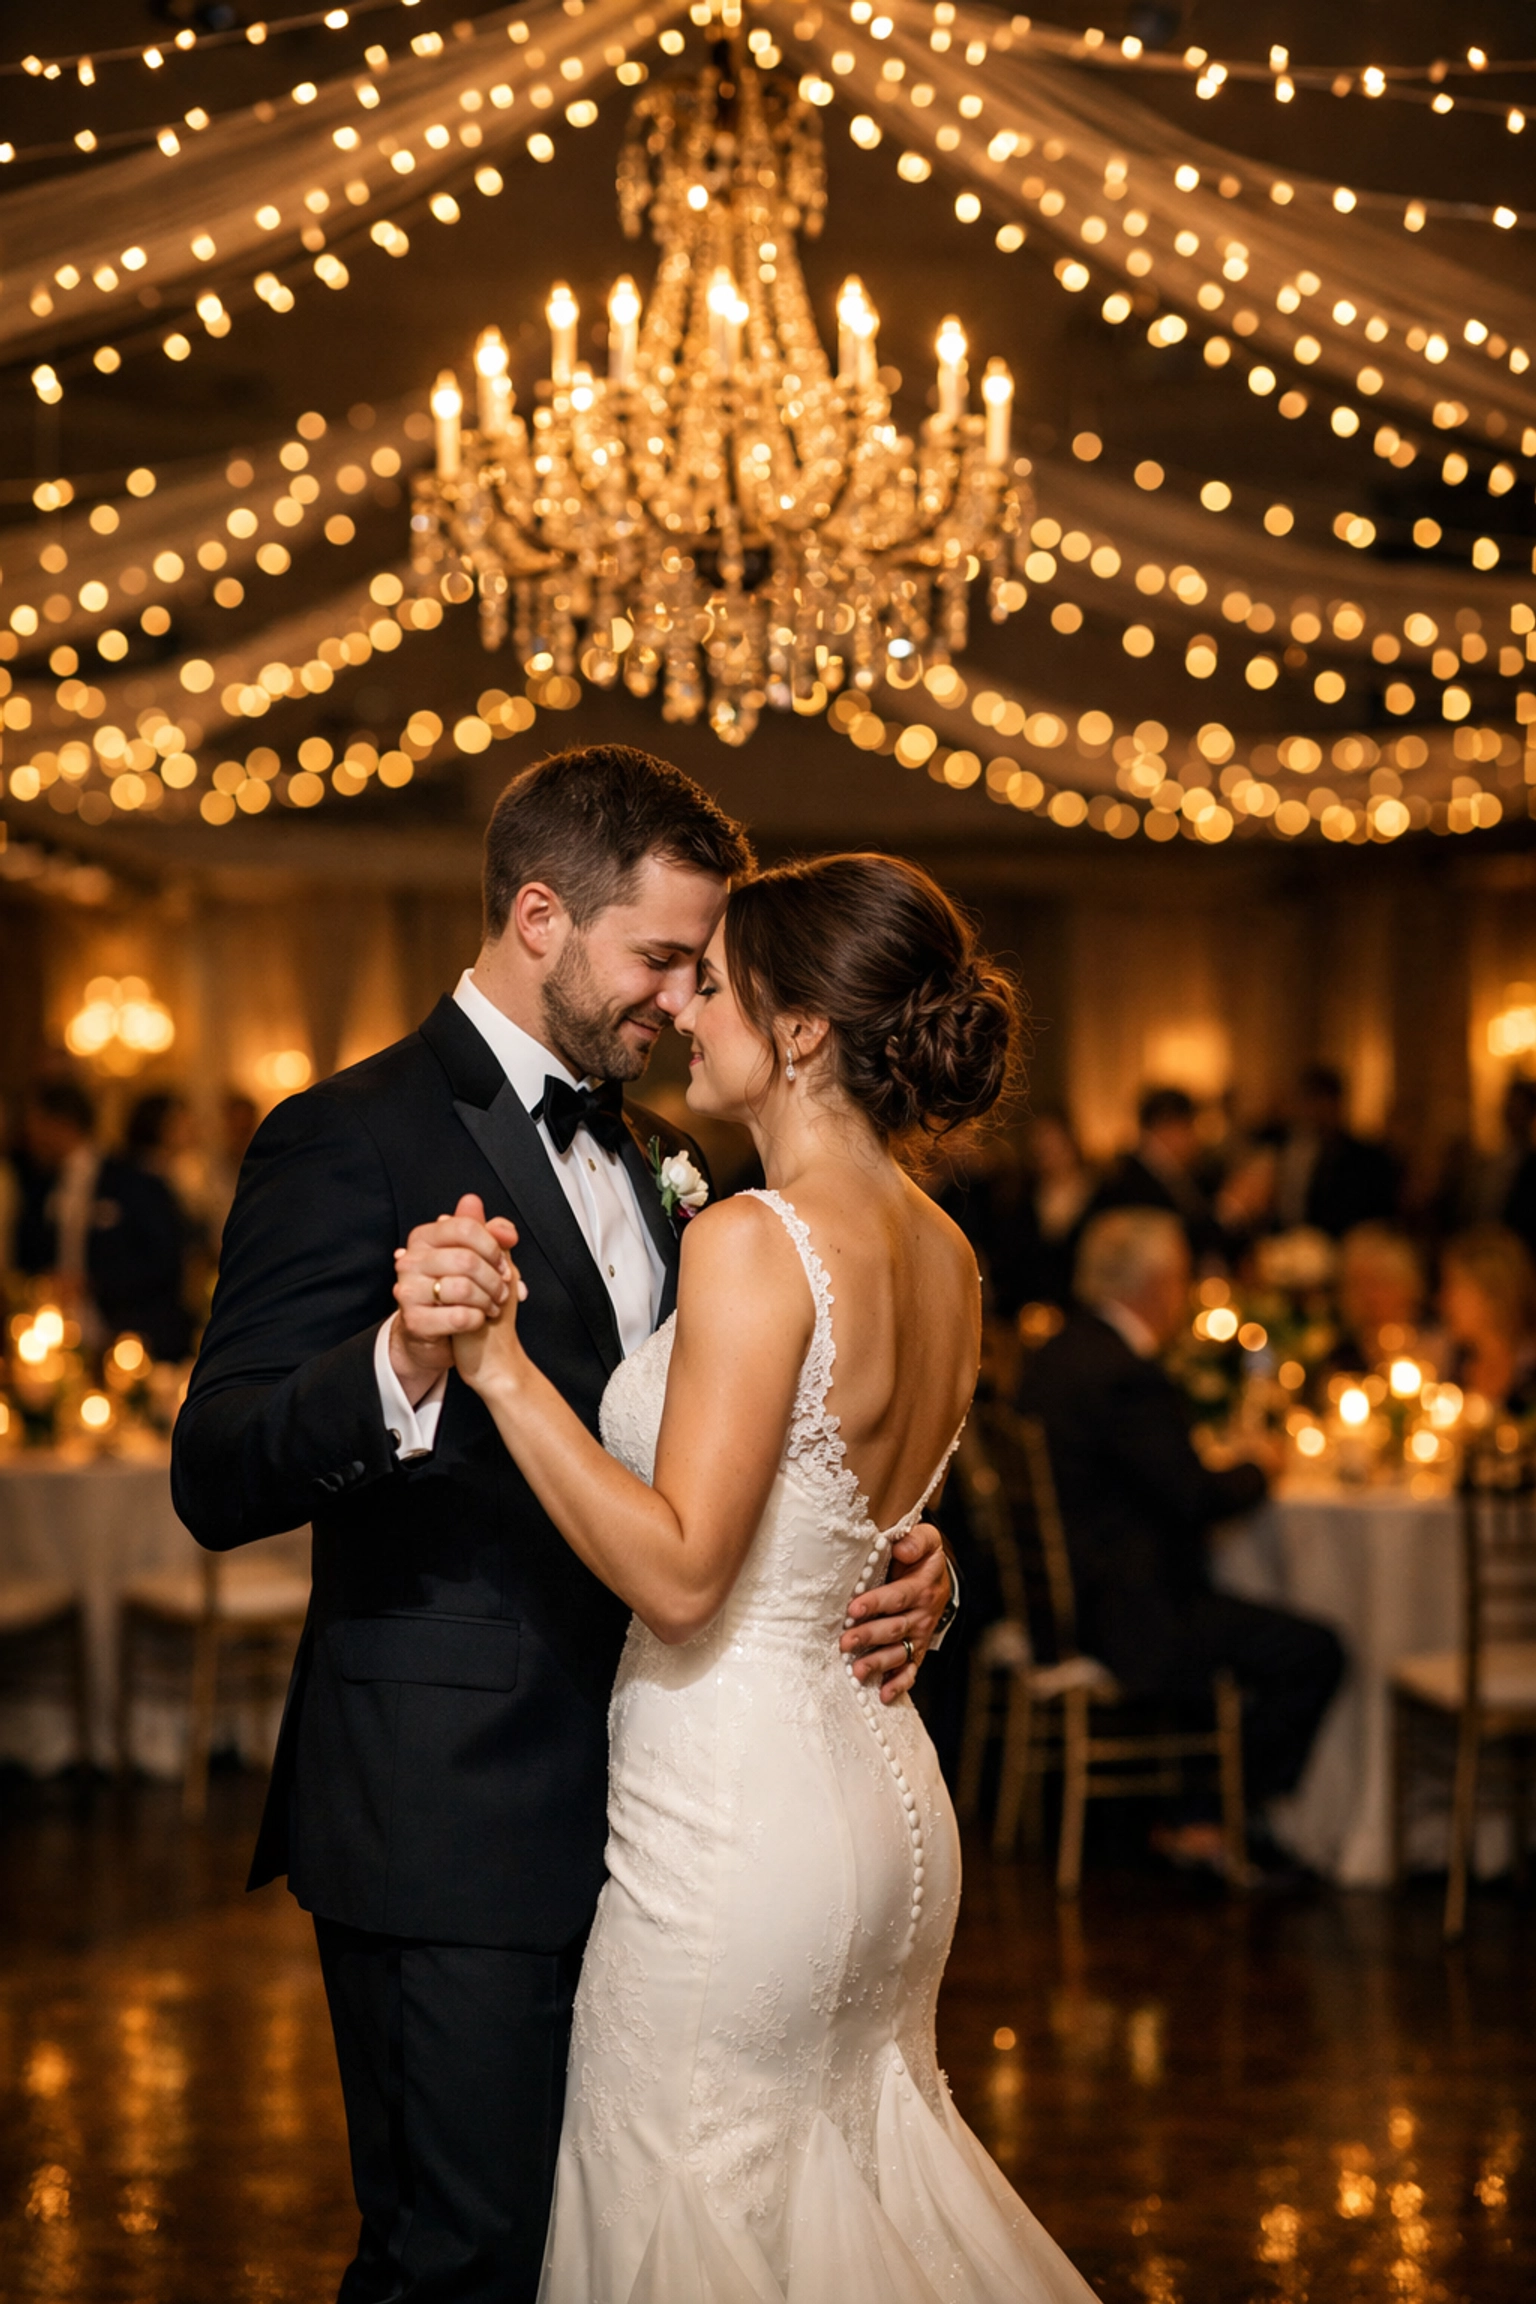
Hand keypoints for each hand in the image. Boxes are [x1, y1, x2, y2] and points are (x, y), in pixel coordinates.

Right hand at [390, 1193, 520, 1403]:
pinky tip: (479, 1319)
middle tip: (502, 1291)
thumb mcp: (473, 1257)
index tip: (502, 1265)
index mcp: (423, 1237)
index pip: (465, 1227)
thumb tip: (504, 1230)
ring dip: (488, 1300)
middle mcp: (410, 1261)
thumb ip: (491, 1236)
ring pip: (464, 1288)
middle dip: (494, 1279)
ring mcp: (408, 1291)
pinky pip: (460, 1316)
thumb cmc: (454, 1289)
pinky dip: (478, 1319)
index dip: (493, 1247)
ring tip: (493, 1306)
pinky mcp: (414, 1321)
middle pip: (467, 1260)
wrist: (430, 1332)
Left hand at [839, 1518, 951, 1704]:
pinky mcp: (917, 1649)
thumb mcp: (926, 1539)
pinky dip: (898, 1684)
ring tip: (857, 1670)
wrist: (938, 1577)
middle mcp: (923, 1613)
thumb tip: (901, 1547)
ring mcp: (920, 1633)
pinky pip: (911, 1669)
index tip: (853, 1609)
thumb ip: (916, 1539)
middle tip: (845, 1642)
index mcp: (922, 1585)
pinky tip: (884, 1694)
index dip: (876, 1603)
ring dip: (879, 1662)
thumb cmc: (921, 1556)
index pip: (898, 1596)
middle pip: (895, 1627)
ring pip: (900, 1652)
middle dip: (869, 1636)